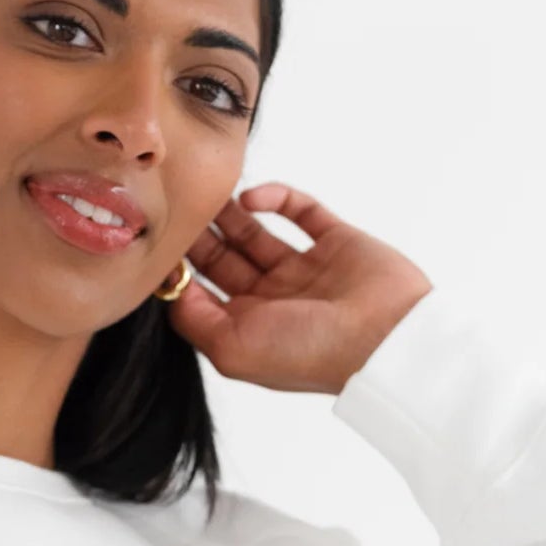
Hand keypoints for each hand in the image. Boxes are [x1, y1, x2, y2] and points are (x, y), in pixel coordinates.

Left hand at [164, 183, 433, 397]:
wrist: (383, 337)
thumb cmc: (309, 352)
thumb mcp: (233, 350)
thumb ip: (194, 321)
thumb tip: (172, 289)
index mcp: (249, 330)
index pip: (204, 295)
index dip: (181, 271)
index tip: (162, 243)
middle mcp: (274, 301)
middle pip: (225, 261)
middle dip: (201, 237)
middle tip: (180, 208)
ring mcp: (305, 270)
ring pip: (256, 233)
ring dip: (230, 214)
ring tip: (208, 194)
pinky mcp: (335, 241)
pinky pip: (300, 210)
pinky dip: (276, 198)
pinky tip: (251, 198)